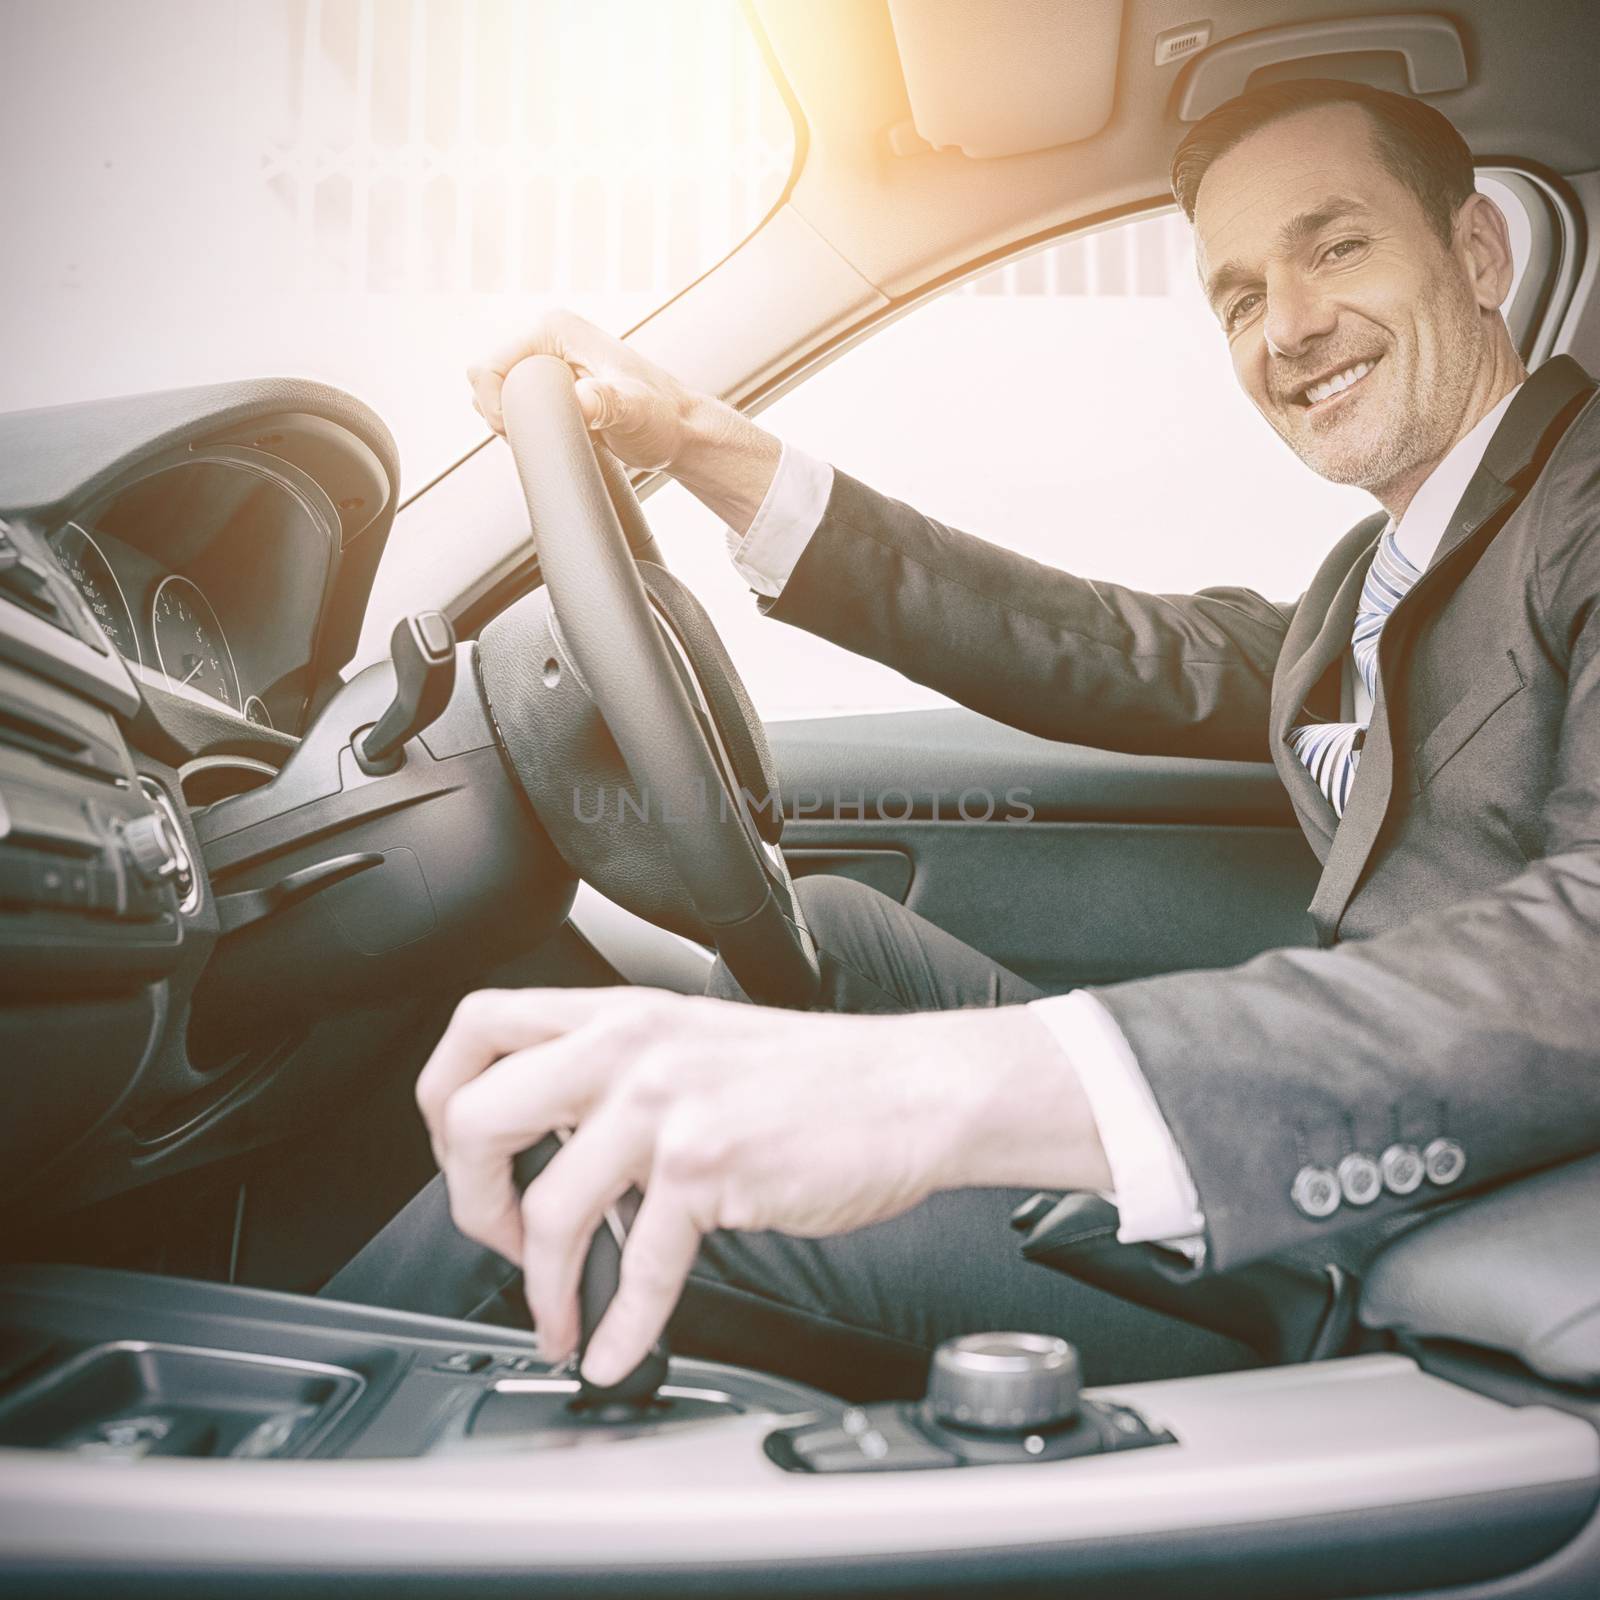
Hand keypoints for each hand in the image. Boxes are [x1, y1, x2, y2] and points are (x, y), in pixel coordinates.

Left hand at [414, 987, 1107, 1386]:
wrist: (909, 1088)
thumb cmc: (813, 1075)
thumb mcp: (695, 1040)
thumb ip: (617, 1072)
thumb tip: (549, 1143)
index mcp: (618, 1012)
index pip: (476, 1025)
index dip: (443, 1098)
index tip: (465, 1155)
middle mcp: (629, 1046)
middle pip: (475, 1111)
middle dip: (467, 1197)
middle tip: (501, 1240)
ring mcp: (668, 1103)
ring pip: (547, 1206)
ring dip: (542, 1286)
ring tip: (560, 1314)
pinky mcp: (711, 1165)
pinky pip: (640, 1265)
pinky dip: (620, 1326)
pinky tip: (615, 1349)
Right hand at [466, 309, 781, 529]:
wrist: (680, 431)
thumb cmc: (663, 419)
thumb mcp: (635, 411)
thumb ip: (608, 402)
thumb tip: (581, 399)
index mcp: (556, 329)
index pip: (489, 366)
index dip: (496, 406)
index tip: (525, 432)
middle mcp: (548, 339)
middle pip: (488, 381)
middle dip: (502, 416)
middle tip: (546, 437)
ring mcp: (548, 363)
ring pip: (498, 396)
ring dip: (512, 424)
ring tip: (555, 436)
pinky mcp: (551, 386)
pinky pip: (514, 408)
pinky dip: (523, 428)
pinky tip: (554, 438)